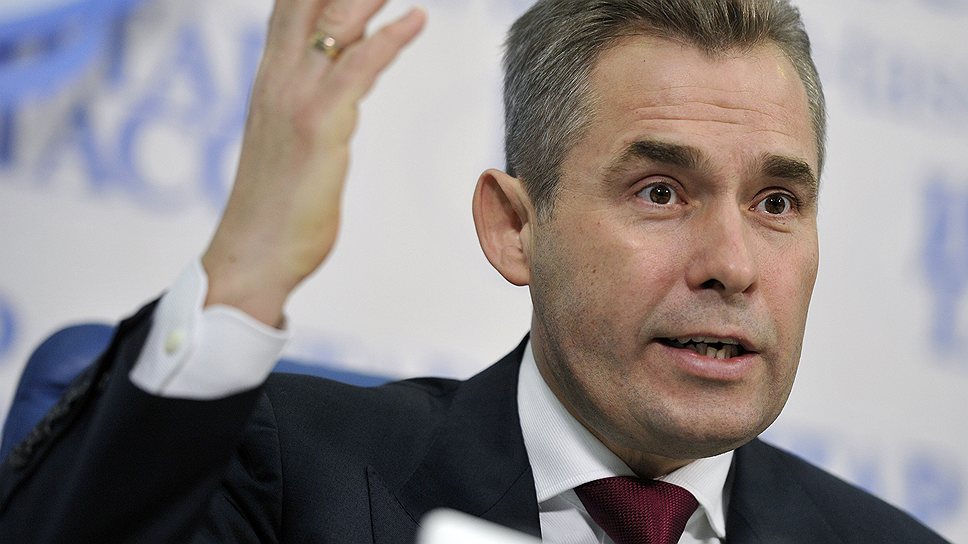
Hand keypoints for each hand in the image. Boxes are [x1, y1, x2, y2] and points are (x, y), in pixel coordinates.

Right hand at [201, 0, 425, 325]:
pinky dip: (390, 38)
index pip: (288, 10)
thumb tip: (339, 93)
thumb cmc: (274, 209)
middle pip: (308, 1)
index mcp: (269, 81)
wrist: (252, 255)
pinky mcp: (317, 124)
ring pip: (335, 22)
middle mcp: (277, 78)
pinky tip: (417, 18)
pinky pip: (358, 67)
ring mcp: (295, 98)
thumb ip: (311, 109)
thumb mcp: (290, 145)